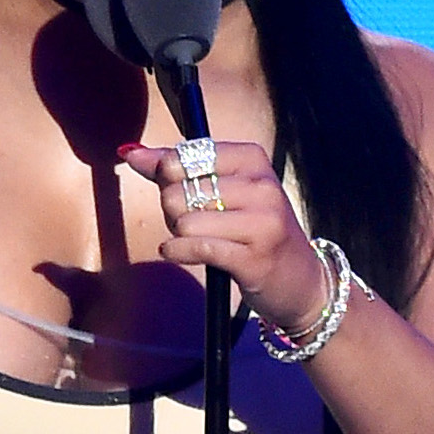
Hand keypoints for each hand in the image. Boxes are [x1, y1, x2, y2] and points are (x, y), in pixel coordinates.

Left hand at [118, 140, 329, 331]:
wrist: (302, 281)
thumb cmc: (254, 230)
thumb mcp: (224, 190)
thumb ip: (175, 169)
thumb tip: (131, 152)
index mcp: (253, 159)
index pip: (186, 155)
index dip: (168, 175)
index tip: (178, 188)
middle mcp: (262, 186)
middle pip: (180, 189)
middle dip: (172, 209)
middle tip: (192, 221)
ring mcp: (262, 222)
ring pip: (185, 220)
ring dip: (178, 233)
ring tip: (197, 239)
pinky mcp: (254, 258)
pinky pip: (195, 247)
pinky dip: (177, 251)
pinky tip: (180, 252)